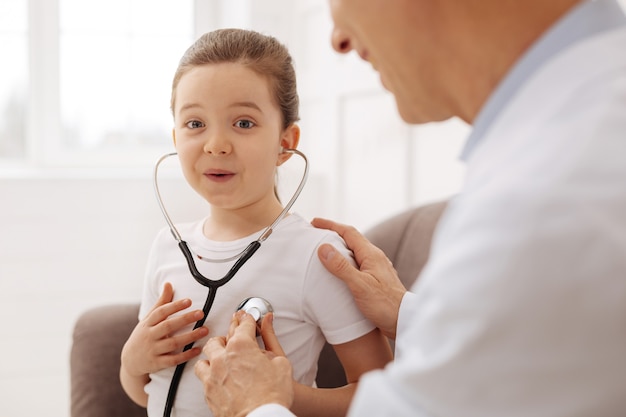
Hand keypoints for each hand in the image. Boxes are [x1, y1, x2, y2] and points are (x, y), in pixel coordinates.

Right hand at [121, 282, 208, 377]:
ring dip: (190, 336)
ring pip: (173, 343)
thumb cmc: (144, 334)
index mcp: (147, 323)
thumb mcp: (148, 319)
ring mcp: (153, 350)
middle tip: (201, 313)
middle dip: (185, 319)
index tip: (189, 301)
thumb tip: (168, 283)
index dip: (174, 306)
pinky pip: (173, 360)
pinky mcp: (157, 364)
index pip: (161, 312)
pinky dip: (186, 355)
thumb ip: (161, 303)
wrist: (130, 361)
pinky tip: (198, 349)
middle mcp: (149, 336)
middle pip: (168, 326)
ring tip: (205, 330)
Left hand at [195, 311, 293, 416]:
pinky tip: (216, 375)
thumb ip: (271, 338)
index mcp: (241, 346)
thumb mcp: (281, 362)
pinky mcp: (209, 393)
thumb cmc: (272, 395)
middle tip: (235, 332)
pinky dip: (209, 374)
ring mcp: (213, 376)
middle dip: (227, 334)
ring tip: (220, 356)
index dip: (247, 319)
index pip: (243, 326)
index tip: (248, 317)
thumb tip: (268, 322)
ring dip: (213, 355)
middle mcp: (223, 358)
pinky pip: (203, 378)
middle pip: (219, 339)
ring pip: (204, 358)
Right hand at [312, 217, 406, 338]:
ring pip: (356, 251)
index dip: (331, 225)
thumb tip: (324, 248)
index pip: (348, 232)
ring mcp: (377, 268)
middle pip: (352, 239)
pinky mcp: (377, 279)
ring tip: (326, 250)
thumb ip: (341, 267)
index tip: (315, 222)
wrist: (404, 321)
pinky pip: (359, 263)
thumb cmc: (385, 305)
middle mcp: (375, 257)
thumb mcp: (359, 285)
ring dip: (340, 247)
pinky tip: (341, 270)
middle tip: (317, 234)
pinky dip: (346, 261)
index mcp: (371, 255)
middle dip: (334, 234)